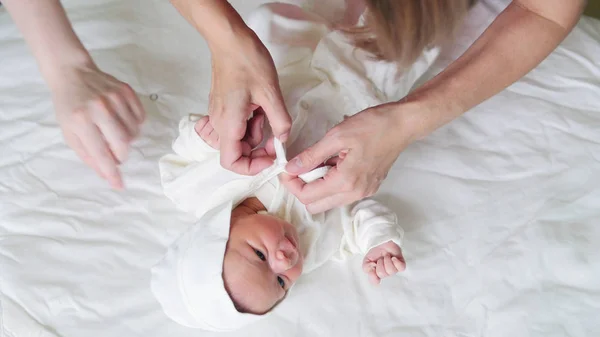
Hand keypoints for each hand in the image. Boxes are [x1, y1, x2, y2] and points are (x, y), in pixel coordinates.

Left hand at [51, 63, 144, 188]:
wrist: (72, 72)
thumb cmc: (68, 106)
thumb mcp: (70, 133)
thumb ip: (87, 154)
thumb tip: (106, 174)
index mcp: (81, 120)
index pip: (100, 152)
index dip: (111, 172)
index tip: (119, 185)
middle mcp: (100, 108)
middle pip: (123, 143)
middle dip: (122, 154)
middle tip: (115, 154)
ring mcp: (115, 97)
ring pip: (134, 131)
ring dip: (128, 139)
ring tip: (116, 133)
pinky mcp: (126, 90)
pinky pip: (141, 117)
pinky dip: (135, 125)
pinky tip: (124, 121)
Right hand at [207, 29, 291, 174]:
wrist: (229, 39)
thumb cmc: (247, 62)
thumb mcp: (271, 94)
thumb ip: (280, 122)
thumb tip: (283, 140)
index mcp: (228, 124)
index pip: (231, 163)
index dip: (251, 167)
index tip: (270, 159)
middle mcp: (220, 123)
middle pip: (236, 152)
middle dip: (258, 149)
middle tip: (277, 137)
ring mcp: (219, 115)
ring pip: (238, 138)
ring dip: (256, 134)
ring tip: (267, 114)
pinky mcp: (222, 106)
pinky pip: (236, 125)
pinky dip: (250, 123)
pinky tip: (259, 107)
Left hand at [281, 103, 417, 212]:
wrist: (403, 124)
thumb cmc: (372, 125)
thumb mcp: (336, 136)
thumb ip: (311, 155)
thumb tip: (290, 168)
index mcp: (345, 182)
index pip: (307, 197)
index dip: (291, 184)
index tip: (286, 168)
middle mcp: (355, 194)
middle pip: (315, 206)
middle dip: (302, 188)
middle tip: (298, 166)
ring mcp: (363, 192)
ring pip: (328, 201)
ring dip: (317, 186)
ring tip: (319, 161)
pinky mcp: (368, 187)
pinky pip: (341, 194)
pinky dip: (331, 183)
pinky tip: (333, 163)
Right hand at [362, 241, 405, 284]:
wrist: (381, 242)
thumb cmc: (375, 253)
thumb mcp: (366, 260)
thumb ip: (366, 268)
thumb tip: (372, 270)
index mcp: (376, 274)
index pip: (375, 281)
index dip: (373, 276)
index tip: (372, 267)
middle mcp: (386, 273)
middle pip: (382, 274)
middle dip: (379, 263)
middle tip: (380, 258)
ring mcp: (394, 269)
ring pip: (391, 271)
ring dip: (387, 261)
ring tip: (386, 255)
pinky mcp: (401, 264)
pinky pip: (401, 268)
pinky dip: (397, 263)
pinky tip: (393, 258)